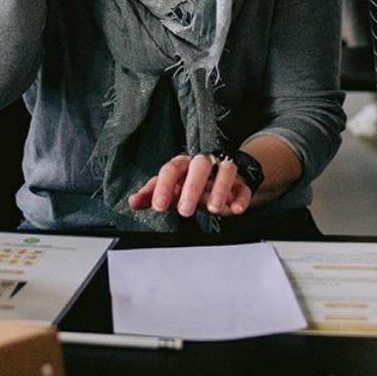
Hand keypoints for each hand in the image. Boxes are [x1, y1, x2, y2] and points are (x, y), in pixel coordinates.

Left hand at [127, 154, 252, 217]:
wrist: (220, 180)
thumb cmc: (190, 184)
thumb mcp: (171, 190)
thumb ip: (152, 195)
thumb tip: (132, 202)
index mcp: (183, 164)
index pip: (171, 169)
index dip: (164, 187)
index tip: (159, 206)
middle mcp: (204, 164)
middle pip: (199, 166)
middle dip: (192, 188)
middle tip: (185, 210)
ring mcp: (224, 172)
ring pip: (225, 171)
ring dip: (220, 189)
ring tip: (214, 209)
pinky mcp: (241, 183)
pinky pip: (243, 186)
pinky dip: (241, 198)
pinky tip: (236, 210)